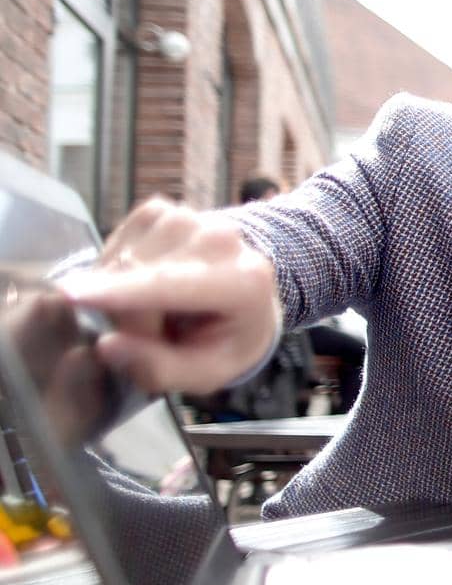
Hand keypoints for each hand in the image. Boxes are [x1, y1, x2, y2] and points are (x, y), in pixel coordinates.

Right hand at [56, 197, 280, 394]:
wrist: (243, 302)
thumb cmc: (223, 342)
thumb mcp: (203, 374)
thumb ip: (159, 368)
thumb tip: (107, 346)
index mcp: (245, 281)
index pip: (173, 284)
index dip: (123, 291)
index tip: (73, 295)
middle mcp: (222, 238)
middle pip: (138, 271)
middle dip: (124, 312)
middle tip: (146, 337)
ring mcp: (192, 218)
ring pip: (124, 255)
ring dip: (118, 290)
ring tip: (151, 311)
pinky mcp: (163, 210)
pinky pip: (118, 239)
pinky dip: (116, 267)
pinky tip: (139, 283)